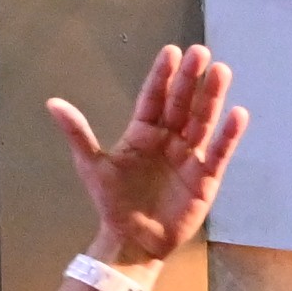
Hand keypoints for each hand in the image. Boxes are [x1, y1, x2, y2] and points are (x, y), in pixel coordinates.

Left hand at [52, 41, 243, 268]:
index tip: (172, 52)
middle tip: (201, 51)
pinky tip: (238, 114)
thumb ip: (78, 133)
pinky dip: (229, 135)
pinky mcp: (205, 178)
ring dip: (212, 98)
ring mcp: (189, 157)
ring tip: (222, 72)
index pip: (154, 97)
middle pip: (182, 104)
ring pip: (202, 122)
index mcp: (142, 132)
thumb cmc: (112, 202)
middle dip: (191, 79)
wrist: (133, 239)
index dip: (162, 75)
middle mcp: (168, 139)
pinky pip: (218, 153)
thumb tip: (53, 102)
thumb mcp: (91, 165)